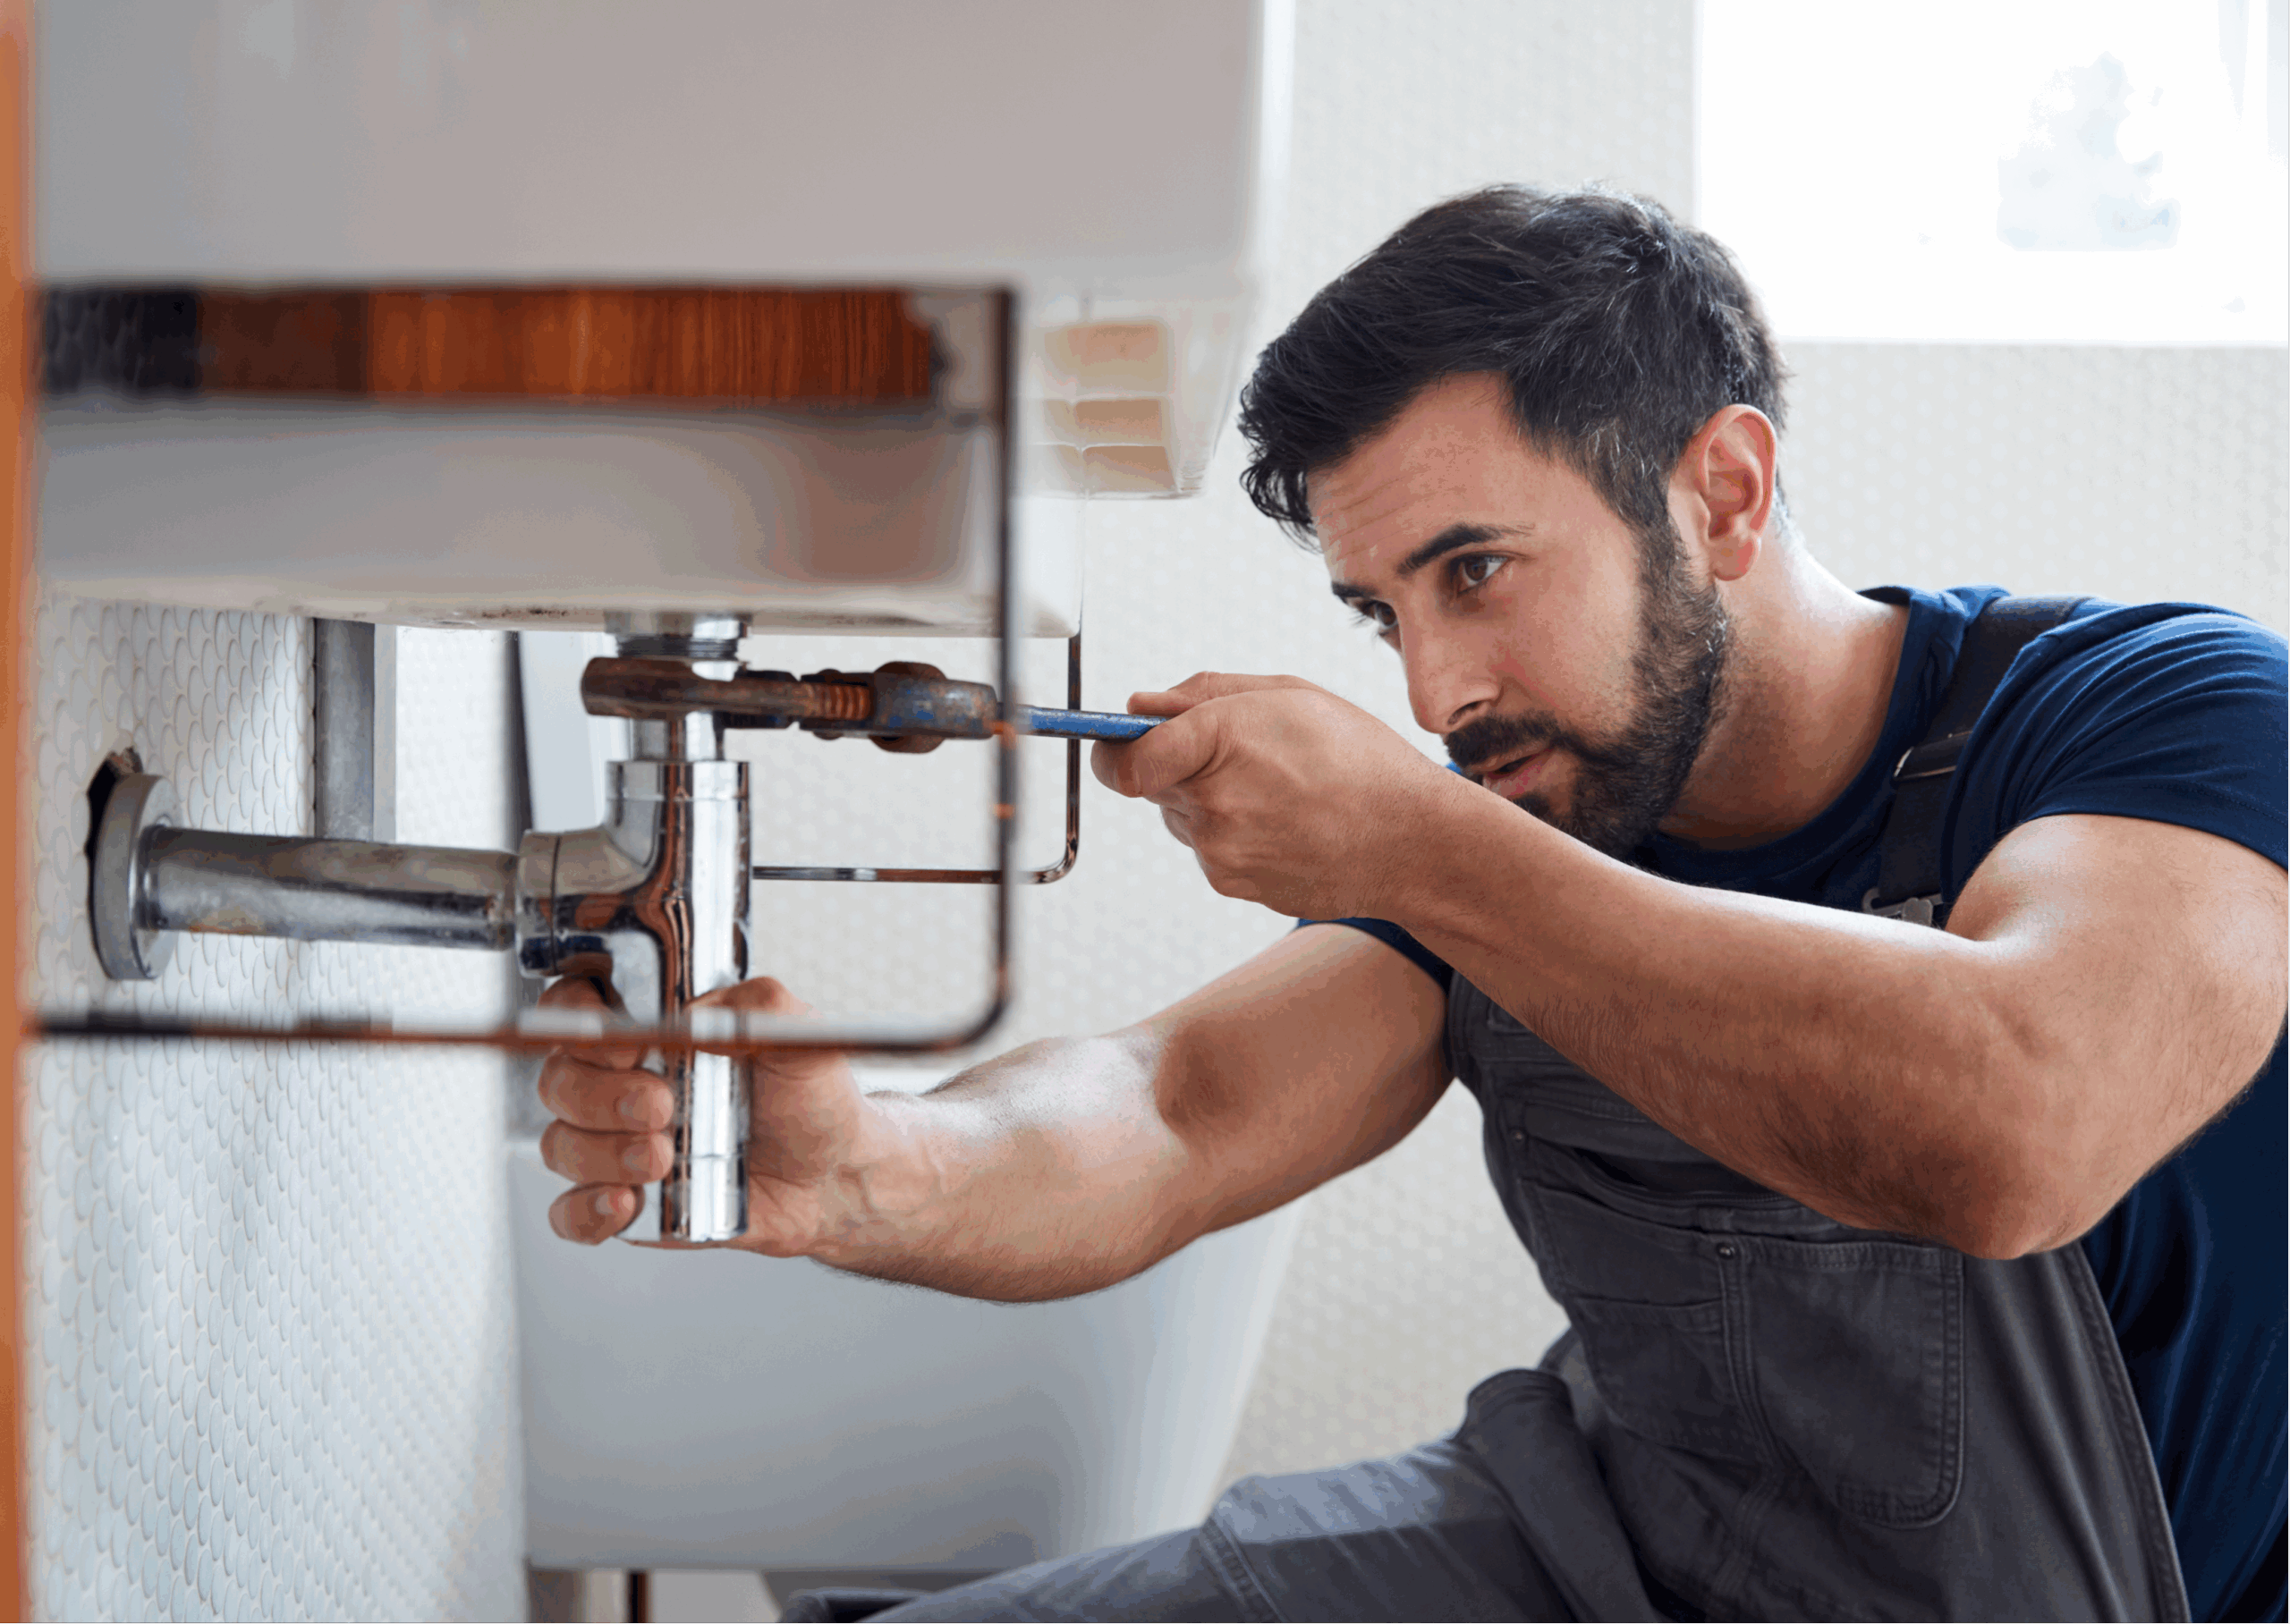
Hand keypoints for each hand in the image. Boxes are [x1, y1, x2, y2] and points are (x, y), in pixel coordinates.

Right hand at [534, 976, 876, 1252]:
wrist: (833, 1175)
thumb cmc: (810, 1100)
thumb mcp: (800, 1037)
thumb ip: (760, 1005)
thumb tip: (699, 1014)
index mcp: (653, 1032)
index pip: (574, 1007)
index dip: (577, 1019)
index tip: (625, 1043)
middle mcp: (623, 1083)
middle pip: (558, 1080)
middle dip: (599, 1096)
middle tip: (659, 1107)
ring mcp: (618, 1145)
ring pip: (560, 1145)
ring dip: (601, 1154)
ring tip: (662, 1158)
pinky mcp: (627, 1202)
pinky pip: (570, 1212)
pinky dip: (586, 1210)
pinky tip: (628, 1203)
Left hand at [1088, 672, 1461, 918]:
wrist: (1412, 842)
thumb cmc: (1363, 761)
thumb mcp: (1289, 695)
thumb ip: (1202, 694)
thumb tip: (1140, 706)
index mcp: (1222, 740)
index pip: (1122, 759)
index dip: (1113, 747)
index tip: (1119, 740)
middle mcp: (1213, 803)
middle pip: (1149, 783)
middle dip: (1178, 764)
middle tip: (1240, 754)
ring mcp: (1220, 851)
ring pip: (1179, 816)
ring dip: (1207, 800)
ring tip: (1276, 790)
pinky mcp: (1232, 883)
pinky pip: (1209, 848)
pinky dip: (1233, 833)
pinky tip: (1284, 822)